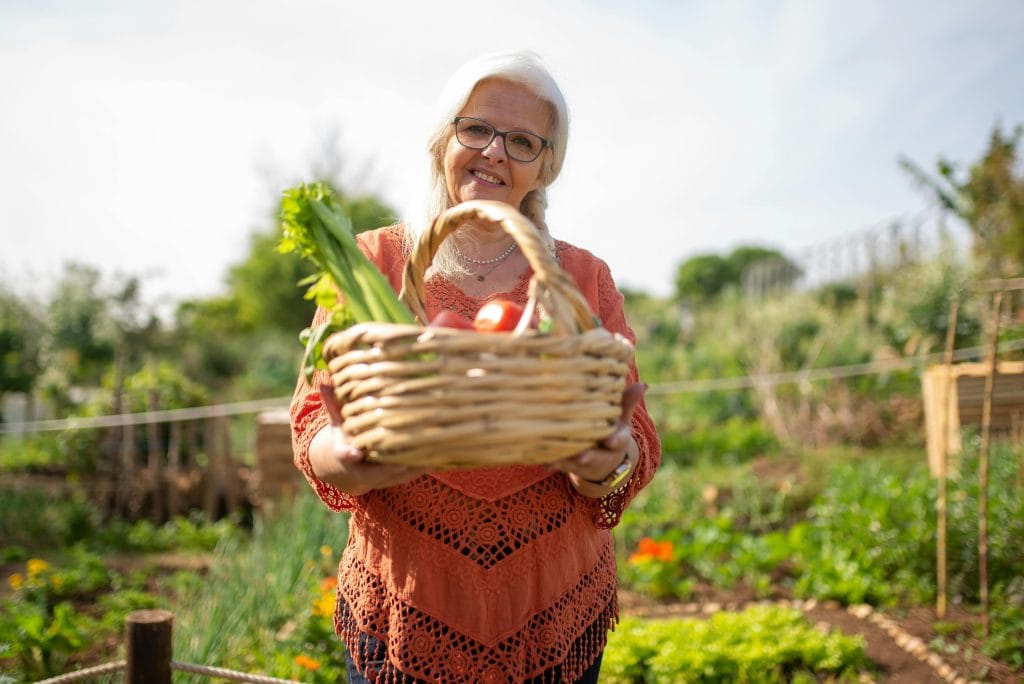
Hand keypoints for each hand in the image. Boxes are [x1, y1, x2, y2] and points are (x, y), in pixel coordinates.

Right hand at [308, 385, 430, 494]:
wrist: (349, 471)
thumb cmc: (345, 439)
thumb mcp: (336, 424)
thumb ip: (333, 405)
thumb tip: (324, 382)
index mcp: (345, 454)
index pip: (345, 455)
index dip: (349, 454)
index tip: (354, 452)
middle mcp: (361, 471)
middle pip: (377, 469)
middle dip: (393, 461)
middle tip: (410, 444)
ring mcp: (379, 479)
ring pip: (398, 474)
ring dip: (415, 463)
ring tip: (432, 447)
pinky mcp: (394, 480)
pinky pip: (410, 475)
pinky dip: (423, 466)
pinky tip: (440, 454)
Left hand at [552, 383, 645, 495]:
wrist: (603, 462)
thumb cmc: (611, 430)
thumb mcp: (621, 418)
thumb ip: (627, 402)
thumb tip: (642, 385)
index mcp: (615, 441)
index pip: (618, 441)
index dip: (614, 441)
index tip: (610, 440)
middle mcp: (601, 455)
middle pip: (595, 457)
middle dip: (588, 457)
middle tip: (582, 455)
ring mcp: (584, 462)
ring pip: (574, 464)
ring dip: (565, 461)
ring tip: (556, 457)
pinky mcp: (569, 466)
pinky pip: (559, 466)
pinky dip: (551, 464)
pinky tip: (542, 461)